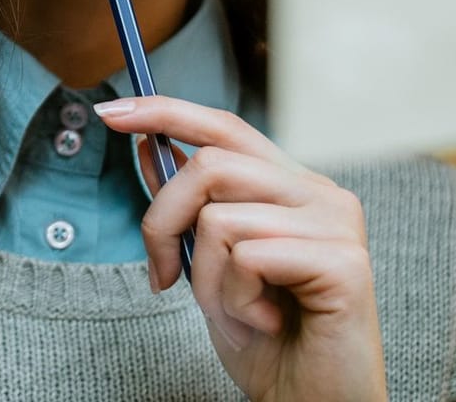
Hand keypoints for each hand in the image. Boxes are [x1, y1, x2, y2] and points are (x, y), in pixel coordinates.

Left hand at [94, 95, 386, 401]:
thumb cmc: (268, 343)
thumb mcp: (210, 268)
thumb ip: (189, 210)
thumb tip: (146, 150)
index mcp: (293, 187)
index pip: (225, 128)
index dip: (165, 112)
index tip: (110, 112)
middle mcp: (322, 194)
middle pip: (210, 166)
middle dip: (163, 222)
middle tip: (163, 277)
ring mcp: (338, 224)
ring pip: (220, 217)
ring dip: (206, 280)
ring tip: (236, 314)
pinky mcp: (345, 262)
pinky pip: (247, 258)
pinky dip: (235, 301)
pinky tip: (264, 324)